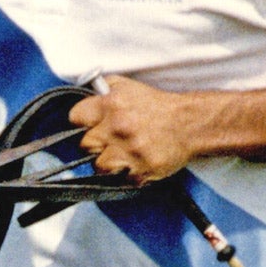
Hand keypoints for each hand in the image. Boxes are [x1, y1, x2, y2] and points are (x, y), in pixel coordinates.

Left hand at [68, 76, 200, 182]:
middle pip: (85, 145)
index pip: (76, 117)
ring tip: (121, 156)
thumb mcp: (127, 86)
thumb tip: (83, 93)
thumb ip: (102, 89)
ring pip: (99, 166)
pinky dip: (127, 175)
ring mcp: (129, 151)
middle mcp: (118, 127)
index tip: (90, 126)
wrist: (189, 124)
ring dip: (108, 163)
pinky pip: (121, 180)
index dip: (82, 122)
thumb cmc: (157, 106)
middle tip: (109, 142)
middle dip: (95, 144)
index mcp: (112, 104)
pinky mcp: (141, 170)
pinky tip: (136, 164)